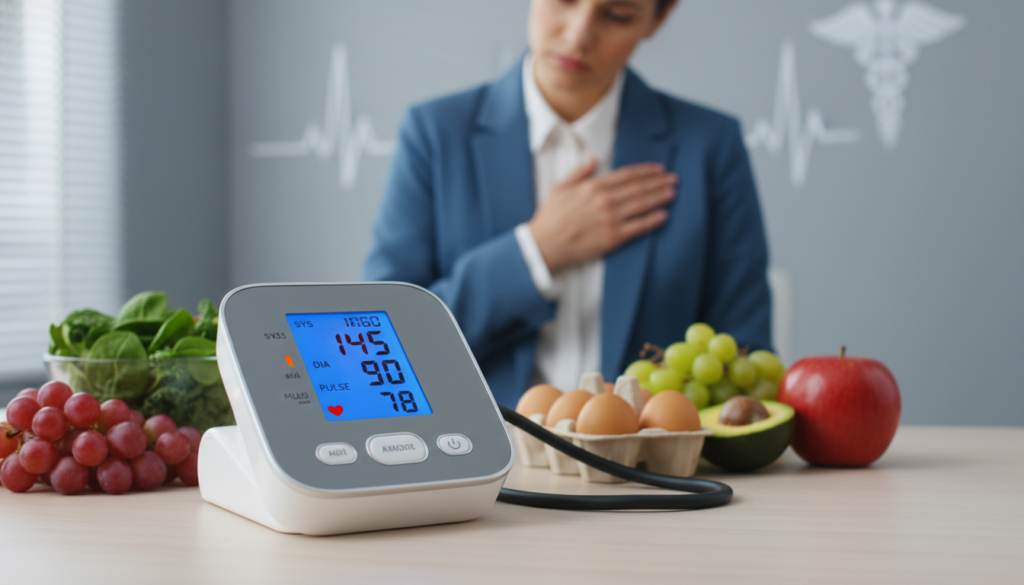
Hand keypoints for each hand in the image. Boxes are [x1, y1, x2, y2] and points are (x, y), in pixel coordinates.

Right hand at [528, 158, 676, 272]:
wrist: (544, 246)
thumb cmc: (549, 218)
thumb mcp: (559, 188)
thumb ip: (579, 172)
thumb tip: (593, 158)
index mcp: (593, 186)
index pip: (627, 175)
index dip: (645, 171)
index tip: (658, 169)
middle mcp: (605, 200)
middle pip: (639, 188)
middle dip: (659, 182)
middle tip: (674, 179)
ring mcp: (610, 219)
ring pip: (642, 204)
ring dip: (660, 197)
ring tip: (672, 193)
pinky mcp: (613, 237)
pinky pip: (638, 227)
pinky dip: (653, 220)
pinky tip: (663, 215)